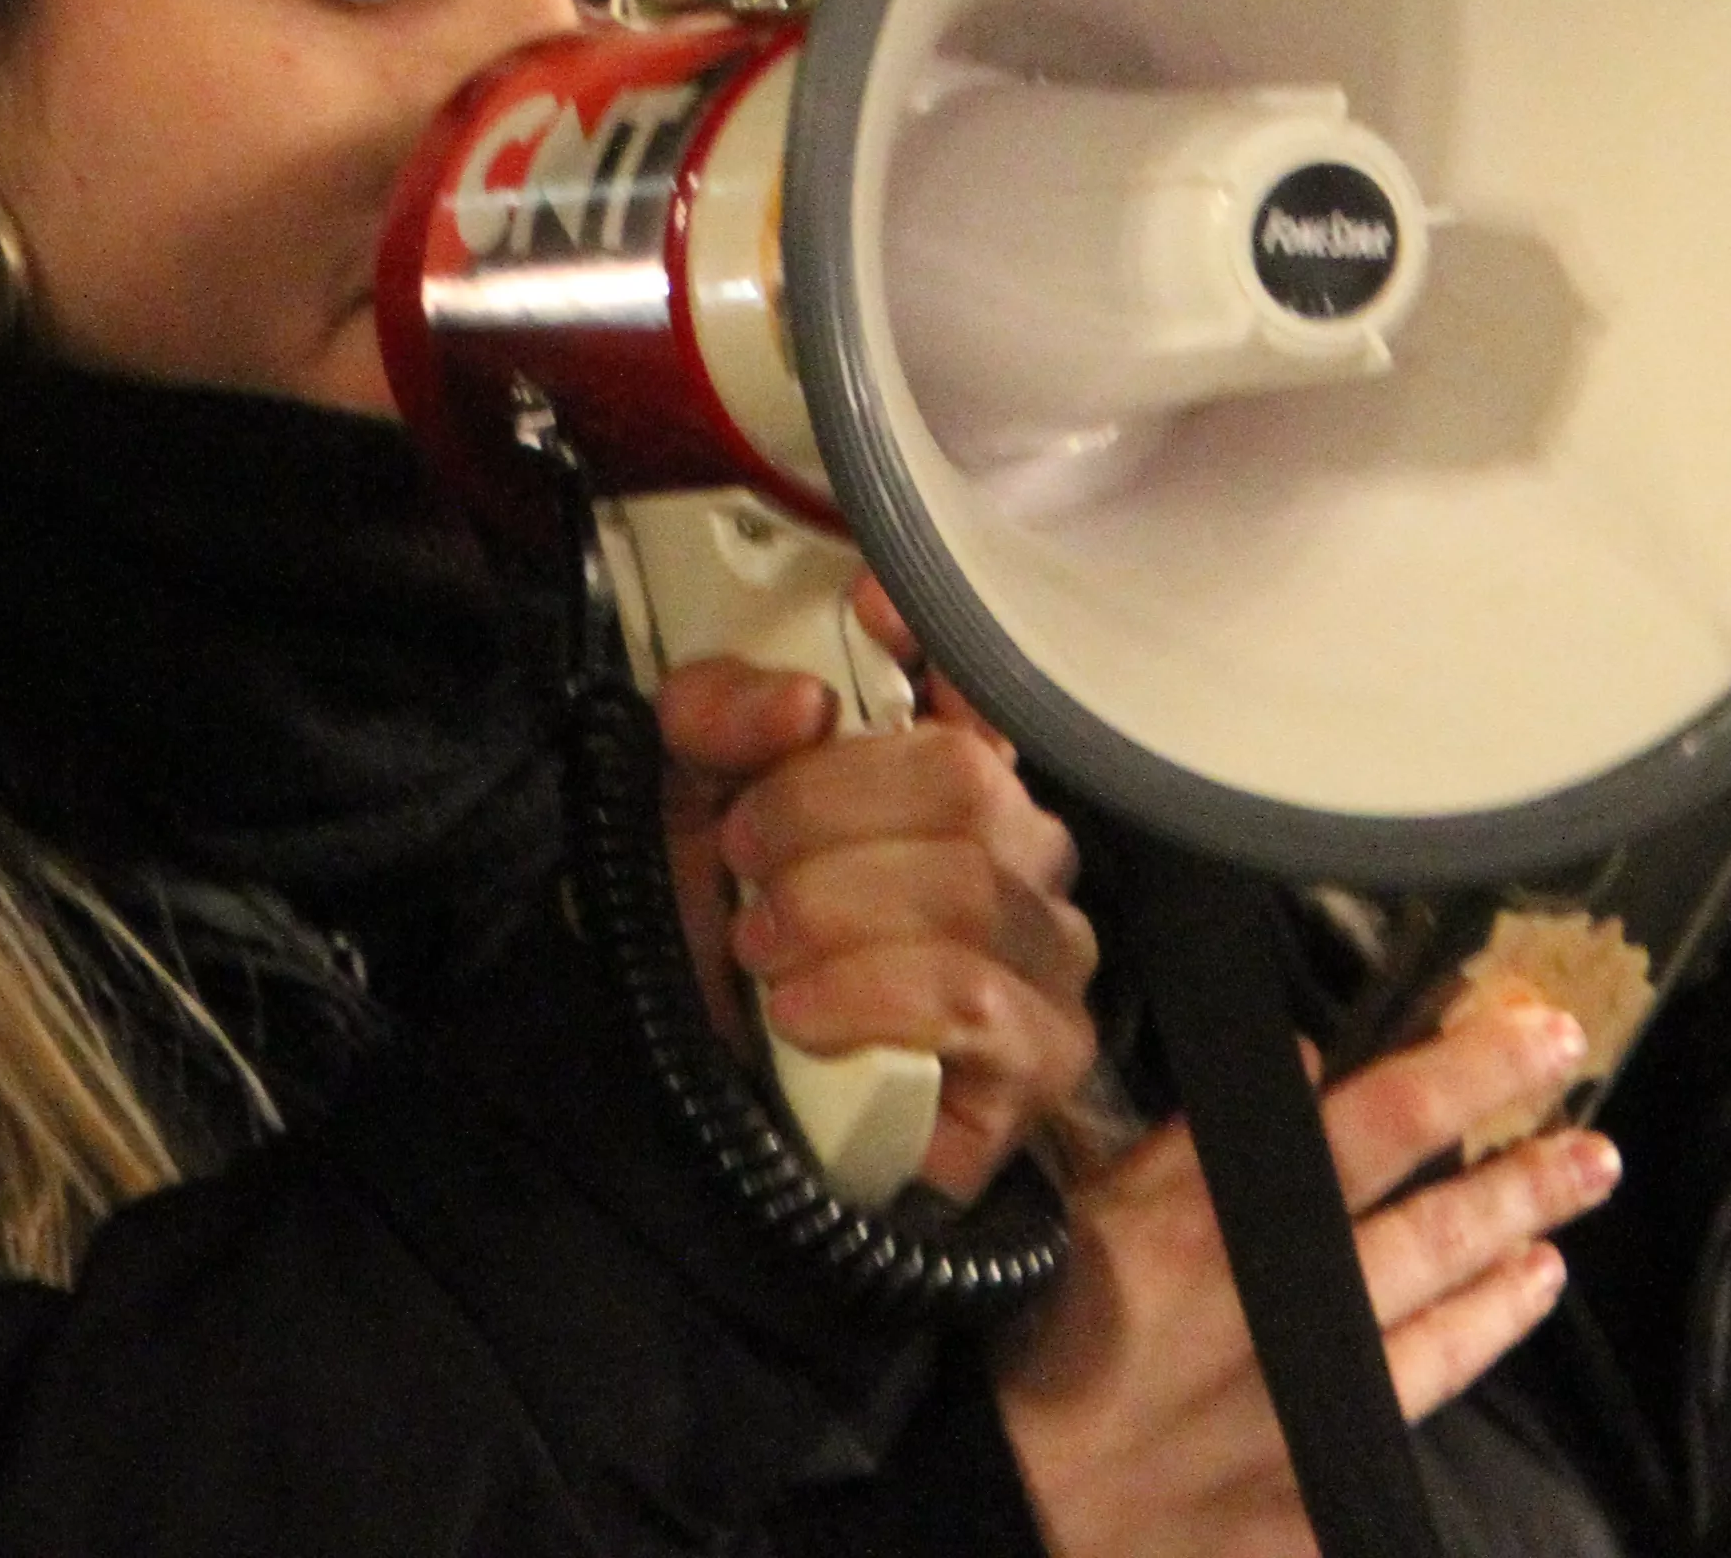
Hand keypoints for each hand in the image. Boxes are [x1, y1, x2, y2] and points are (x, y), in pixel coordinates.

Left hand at [660, 637, 1100, 1203]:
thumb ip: (715, 723)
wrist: (716, 1118)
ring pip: (969, 891)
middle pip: (964, 780)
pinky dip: (866, 995)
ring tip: (760, 948)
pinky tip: (802, 1013)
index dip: (934, 640)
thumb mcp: (684, 813)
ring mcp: (1046, 959)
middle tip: (745, 861)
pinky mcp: (1042, 1061)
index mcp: (949, 778)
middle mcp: (1021, 856)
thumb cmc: (725, 950)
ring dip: (836, 909)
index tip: (864, 613)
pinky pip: (971, 1000)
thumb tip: (802, 698)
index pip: (981, 681)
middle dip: (826, 811)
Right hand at [991, 997, 1620, 1557]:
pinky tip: (1480, 1341)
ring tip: (1550, 1249)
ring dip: (1508, 1281)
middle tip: (1596, 1150)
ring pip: (1447, 1338)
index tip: (1544, 1035)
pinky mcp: (1322, 1506)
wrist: (993, 1504)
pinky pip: (1407, 1438)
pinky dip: (1450, 1376)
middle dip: (1528, 1181)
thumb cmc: (1026, 1342)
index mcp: (1224, 1226)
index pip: (1382, 1123)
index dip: (1474, 1072)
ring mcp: (1314, 1419)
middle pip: (1442, 1230)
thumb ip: (1199, 1140)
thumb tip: (1302, 1066)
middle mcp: (1289, 1316)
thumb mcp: (1092, 1213)